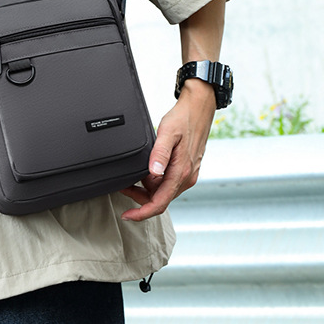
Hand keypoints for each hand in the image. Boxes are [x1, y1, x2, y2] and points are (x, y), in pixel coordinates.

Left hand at [120, 78, 216, 221]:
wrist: (199, 108)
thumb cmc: (183, 118)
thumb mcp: (168, 132)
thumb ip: (159, 153)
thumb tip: (153, 173)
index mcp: (181, 172)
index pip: (160, 203)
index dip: (142, 212)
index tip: (127, 215)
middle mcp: (187, 177)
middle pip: (160, 200)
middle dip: (140, 199)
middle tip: (123, 187)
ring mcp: (188, 174)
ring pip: (164, 192)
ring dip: (147, 190)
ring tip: (131, 177)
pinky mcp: (187, 168)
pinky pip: (169, 183)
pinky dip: (155, 182)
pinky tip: (145, 171)